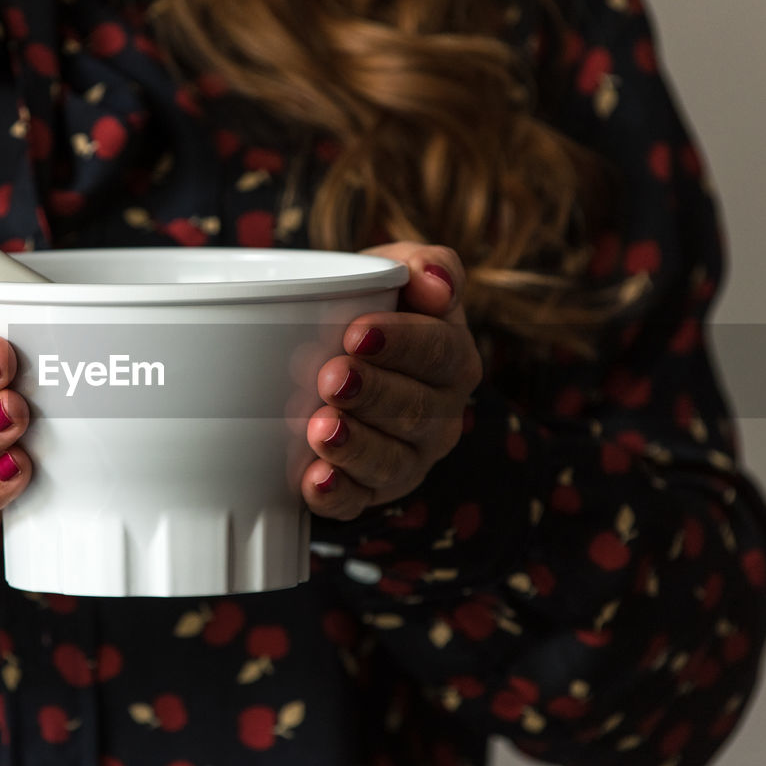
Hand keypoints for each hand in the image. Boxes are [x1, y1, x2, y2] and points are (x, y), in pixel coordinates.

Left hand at [302, 242, 481, 519]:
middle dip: (373, 394)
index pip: (438, 352)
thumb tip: (436, 280)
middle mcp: (438, 414)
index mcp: (451, 359)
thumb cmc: (366, 309)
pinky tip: (315, 481)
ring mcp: (406, 458)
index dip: (401, 343)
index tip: (355, 332)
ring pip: (390, 461)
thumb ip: (423, 264)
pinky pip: (359, 501)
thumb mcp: (392, 274)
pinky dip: (337, 494)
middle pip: (415, 409)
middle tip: (331, 376)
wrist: (325, 353)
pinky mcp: (368, 491)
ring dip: (355, 446)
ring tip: (321, 428)